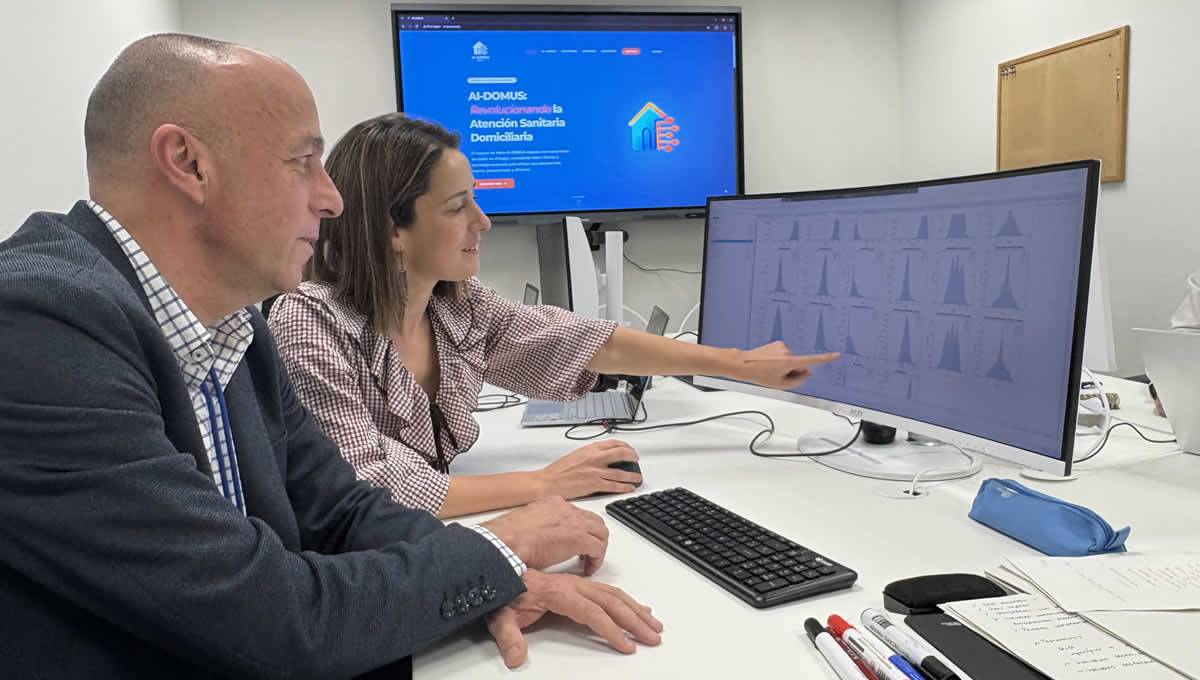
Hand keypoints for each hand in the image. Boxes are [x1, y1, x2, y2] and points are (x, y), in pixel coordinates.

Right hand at [482, 496, 609, 574]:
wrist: (505, 543)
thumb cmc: (507, 539)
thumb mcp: (526, 527)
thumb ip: (540, 529)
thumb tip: (542, 542)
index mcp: (552, 504)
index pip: (576, 514)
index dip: (580, 530)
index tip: (576, 543)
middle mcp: (565, 508)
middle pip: (593, 521)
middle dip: (594, 537)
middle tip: (588, 553)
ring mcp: (574, 520)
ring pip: (600, 532)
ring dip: (598, 548)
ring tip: (589, 562)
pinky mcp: (578, 537)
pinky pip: (598, 548)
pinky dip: (596, 560)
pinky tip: (588, 570)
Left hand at [487, 570, 662, 667]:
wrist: (493, 564)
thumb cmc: (499, 591)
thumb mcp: (498, 614)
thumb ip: (508, 635)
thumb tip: (516, 657)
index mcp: (558, 591)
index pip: (592, 613)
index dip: (611, 630)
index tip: (627, 647)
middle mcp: (571, 585)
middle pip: (611, 601)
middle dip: (634, 621)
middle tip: (654, 638)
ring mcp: (575, 583)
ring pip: (613, 594)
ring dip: (636, 610)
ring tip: (653, 625)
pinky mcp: (575, 584)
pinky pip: (606, 590)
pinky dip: (626, 600)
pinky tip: (637, 608)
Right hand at [537, 440, 640, 498]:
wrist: (548, 482)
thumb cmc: (559, 471)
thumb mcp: (576, 455)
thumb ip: (591, 453)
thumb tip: (603, 455)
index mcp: (590, 449)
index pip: (614, 443)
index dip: (626, 446)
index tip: (630, 450)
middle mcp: (595, 458)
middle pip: (621, 454)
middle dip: (633, 457)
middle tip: (636, 460)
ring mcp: (595, 472)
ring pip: (620, 473)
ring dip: (632, 476)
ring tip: (637, 478)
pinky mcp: (594, 485)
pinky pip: (614, 486)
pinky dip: (624, 487)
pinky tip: (629, 488)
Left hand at [728, 341, 838, 388]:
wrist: (743, 363)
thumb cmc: (760, 375)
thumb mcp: (780, 384)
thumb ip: (797, 381)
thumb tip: (807, 373)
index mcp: (789, 362)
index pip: (811, 361)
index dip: (825, 359)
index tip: (836, 355)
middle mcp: (787, 351)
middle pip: (799, 364)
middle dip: (793, 371)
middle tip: (777, 376)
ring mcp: (782, 346)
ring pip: (790, 359)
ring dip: (784, 366)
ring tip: (770, 370)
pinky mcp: (776, 344)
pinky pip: (783, 354)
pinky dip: (779, 360)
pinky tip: (768, 363)